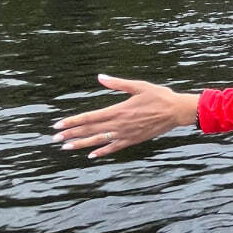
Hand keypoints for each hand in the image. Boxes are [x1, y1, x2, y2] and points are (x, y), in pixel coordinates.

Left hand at [54, 74, 200, 157]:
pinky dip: (102, 152)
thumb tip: (100, 77)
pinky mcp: (133, 140)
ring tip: (66, 147)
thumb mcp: (138, 86)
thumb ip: (117, 83)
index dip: (72, 121)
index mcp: (118, 110)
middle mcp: (119, 124)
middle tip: (55, 138)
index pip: (89, 117)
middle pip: (90, 130)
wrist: (177, 111)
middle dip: (71, 134)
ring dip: (81, 144)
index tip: (58, 124)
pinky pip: (114, 148)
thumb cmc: (159, 96)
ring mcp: (125, 134)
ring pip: (99, 140)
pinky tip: (92, 155)